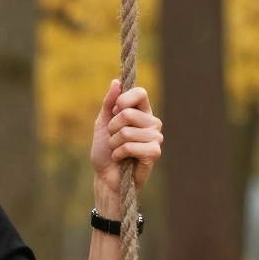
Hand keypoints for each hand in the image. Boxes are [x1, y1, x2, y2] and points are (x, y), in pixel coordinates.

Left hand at [90, 79, 162, 195]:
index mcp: (142, 112)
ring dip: (114, 143)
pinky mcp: (154, 152)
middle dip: (112, 128)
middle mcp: (152, 122)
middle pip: (127, 113)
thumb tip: (115, 82)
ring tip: (117, 150)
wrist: (105, 177)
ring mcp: (155, 137)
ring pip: (126, 131)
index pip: (140, 93)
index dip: (123, 100)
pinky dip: (119, 153)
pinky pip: (130, 146)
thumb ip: (109, 104)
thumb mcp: (102, 124)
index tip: (113, 112)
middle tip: (113, 139)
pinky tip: (121, 159)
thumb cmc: (105, 151)